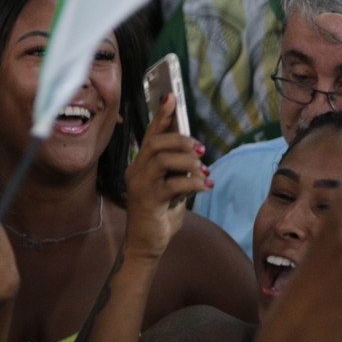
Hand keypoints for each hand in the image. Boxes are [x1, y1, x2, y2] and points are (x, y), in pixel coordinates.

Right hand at [123, 94, 207, 260]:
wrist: (147, 243)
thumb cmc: (160, 213)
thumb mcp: (172, 186)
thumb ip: (178, 168)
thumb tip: (196, 151)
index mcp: (141, 165)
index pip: (150, 134)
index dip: (161, 115)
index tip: (171, 97)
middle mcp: (136, 171)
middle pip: (156, 142)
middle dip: (182, 140)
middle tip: (201, 151)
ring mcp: (140, 185)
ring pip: (163, 159)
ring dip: (189, 162)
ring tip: (203, 172)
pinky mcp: (148, 200)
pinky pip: (174, 184)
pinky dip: (194, 183)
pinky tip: (205, 187)